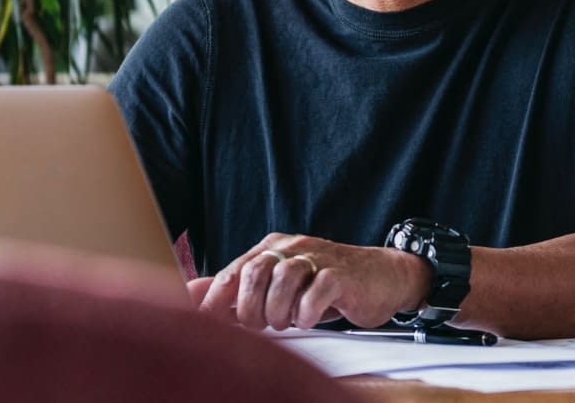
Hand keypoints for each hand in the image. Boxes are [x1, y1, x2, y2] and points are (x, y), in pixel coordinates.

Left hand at [190, 232, 430, 330]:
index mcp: (272, 249)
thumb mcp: (279, 285)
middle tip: (261, 325)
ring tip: (285, 322)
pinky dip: (308, 310)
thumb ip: (237, 287)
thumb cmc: (327, 284)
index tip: (207, 324)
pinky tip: (308, 319)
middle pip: (255, 273)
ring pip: (284, 278)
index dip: (218, 300)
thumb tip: (193, 293)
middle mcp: (291, 248)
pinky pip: (318, 289)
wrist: (381, 276)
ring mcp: (318, 258)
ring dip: (279, 310)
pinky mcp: (342, 274)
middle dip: (251, 308)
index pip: (233, 270)